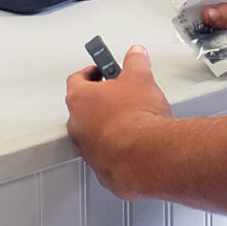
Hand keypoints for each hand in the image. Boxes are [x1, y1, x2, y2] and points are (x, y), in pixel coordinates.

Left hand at [65, 45, 171, 199]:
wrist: (149, 156)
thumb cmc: (138, 119)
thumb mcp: (140, 77)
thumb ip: (136, 62)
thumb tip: (137, 54)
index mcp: (80, 99)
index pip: (77, 80)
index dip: (91, 73)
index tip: (102, 70)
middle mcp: (78, 126)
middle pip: (84, 108)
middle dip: (102, 101)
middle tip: (120, 96)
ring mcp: (88, 150)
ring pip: (94, 134)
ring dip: (108, 128)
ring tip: (132, 123)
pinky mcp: (102, 170)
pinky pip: (106, 157)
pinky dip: (117, 151)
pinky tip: (134, 147)